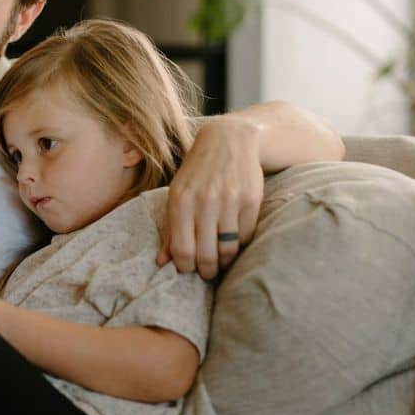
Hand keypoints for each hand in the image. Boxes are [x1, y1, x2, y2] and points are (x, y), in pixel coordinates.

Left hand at [158, 116, 263, 280]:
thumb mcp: (177, 194)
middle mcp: (204, 201)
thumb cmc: (197, 172)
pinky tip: (234, 243)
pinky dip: (239, 246)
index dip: (185, 267)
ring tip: (221, 263)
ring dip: (224, 262)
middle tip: (207, 273)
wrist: (228, 140)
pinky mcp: (251, 199)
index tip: (188, 269)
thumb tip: (162, 262)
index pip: (182, 249)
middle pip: (206, 254)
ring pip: (228, 249)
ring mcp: (229, 200)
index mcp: (180, 201)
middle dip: (206, 271)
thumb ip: (171, 229)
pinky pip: (246, 236)